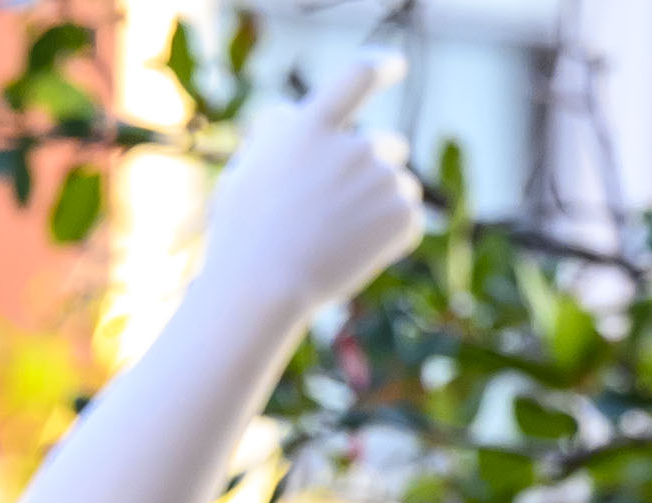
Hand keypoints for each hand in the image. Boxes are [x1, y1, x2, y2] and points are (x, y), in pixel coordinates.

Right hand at [204, 62, 423, 319]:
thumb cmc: (240, 240)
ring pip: (401, 186)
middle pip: (388, 144)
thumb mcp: (243, 174)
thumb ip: (274, 139)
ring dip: (383, 208)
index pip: (358, 76)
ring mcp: (380, 178)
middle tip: (345, 213)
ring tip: (346, 242)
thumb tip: (292, 119)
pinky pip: (411, 222)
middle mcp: (353, 145)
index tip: (396, 65)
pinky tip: (361, 257)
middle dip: (375, 171)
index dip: (381, 66)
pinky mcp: (399, 214)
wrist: (263, 289)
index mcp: (312, 127)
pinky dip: (393, 240)